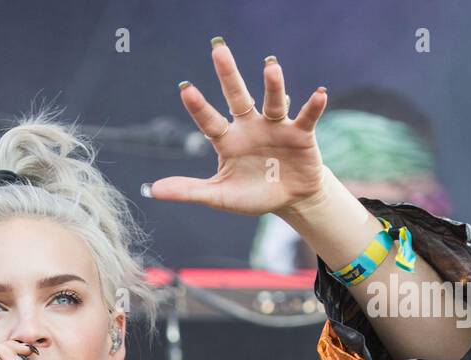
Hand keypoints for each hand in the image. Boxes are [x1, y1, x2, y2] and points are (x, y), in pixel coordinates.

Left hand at [144, 38, 330, 218]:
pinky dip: (313, 106)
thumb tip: (152, 189)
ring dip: (273, 85)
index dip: (198, 107)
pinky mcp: (300, 133)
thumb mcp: (218, 196)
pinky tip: (318, 93)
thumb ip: (188, 190)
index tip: (185, 88)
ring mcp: (275, 127)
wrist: (289, 199)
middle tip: (218, 49)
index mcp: (227, 140)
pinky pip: (307, 116)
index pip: (209, 121)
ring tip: (270, 66)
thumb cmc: (252, 194)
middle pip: (237, 97)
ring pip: (272, 101)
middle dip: (228, 74)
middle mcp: (249, 127)